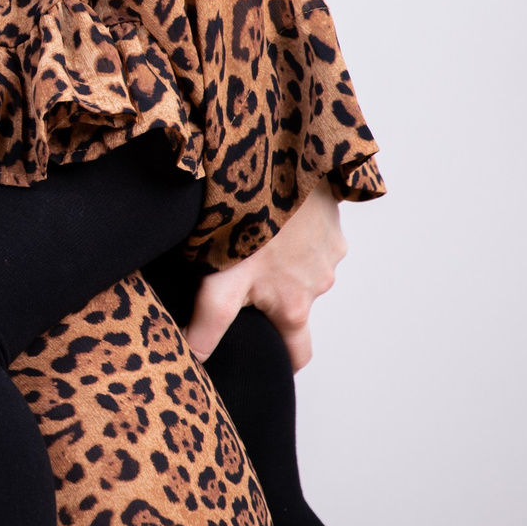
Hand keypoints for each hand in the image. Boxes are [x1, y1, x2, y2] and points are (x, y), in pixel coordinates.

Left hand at [182, 185, 344, 370]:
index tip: (267, 358)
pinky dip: (295, 230)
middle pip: (296, 303)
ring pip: (304, 267)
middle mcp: (320, 283)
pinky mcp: (332, 218)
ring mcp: (330, 249)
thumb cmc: (248, 228)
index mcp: (295, 307)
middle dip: (275, 299)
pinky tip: (271, 215)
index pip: (298, 353)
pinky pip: (314, 233)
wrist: (278, 165)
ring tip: (252, 241)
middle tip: (242, 280)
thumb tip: (194, 358)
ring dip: (284, 260)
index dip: (282, 360)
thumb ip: (210, 323)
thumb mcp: (222, 282)